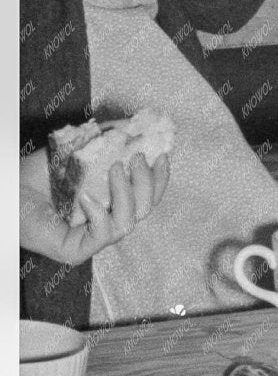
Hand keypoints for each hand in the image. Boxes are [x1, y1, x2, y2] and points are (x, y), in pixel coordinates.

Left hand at [19, 147, 169, 267]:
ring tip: (114, 168)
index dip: (159, 178)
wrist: (8, 188)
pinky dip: (99, 212)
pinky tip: (87, 194)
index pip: (146, 197)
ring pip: (128, 224)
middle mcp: (104, 223)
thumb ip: (108, 137)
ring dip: (126, 194)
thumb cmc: (38, 172)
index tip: (163, 154)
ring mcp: (90, 240)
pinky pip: (101, 236)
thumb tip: (137, 123)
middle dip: (147, 183)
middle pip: (144, 210)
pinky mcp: (74, 251)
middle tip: (136, 158)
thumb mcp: (81, 148)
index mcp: (110, 203)